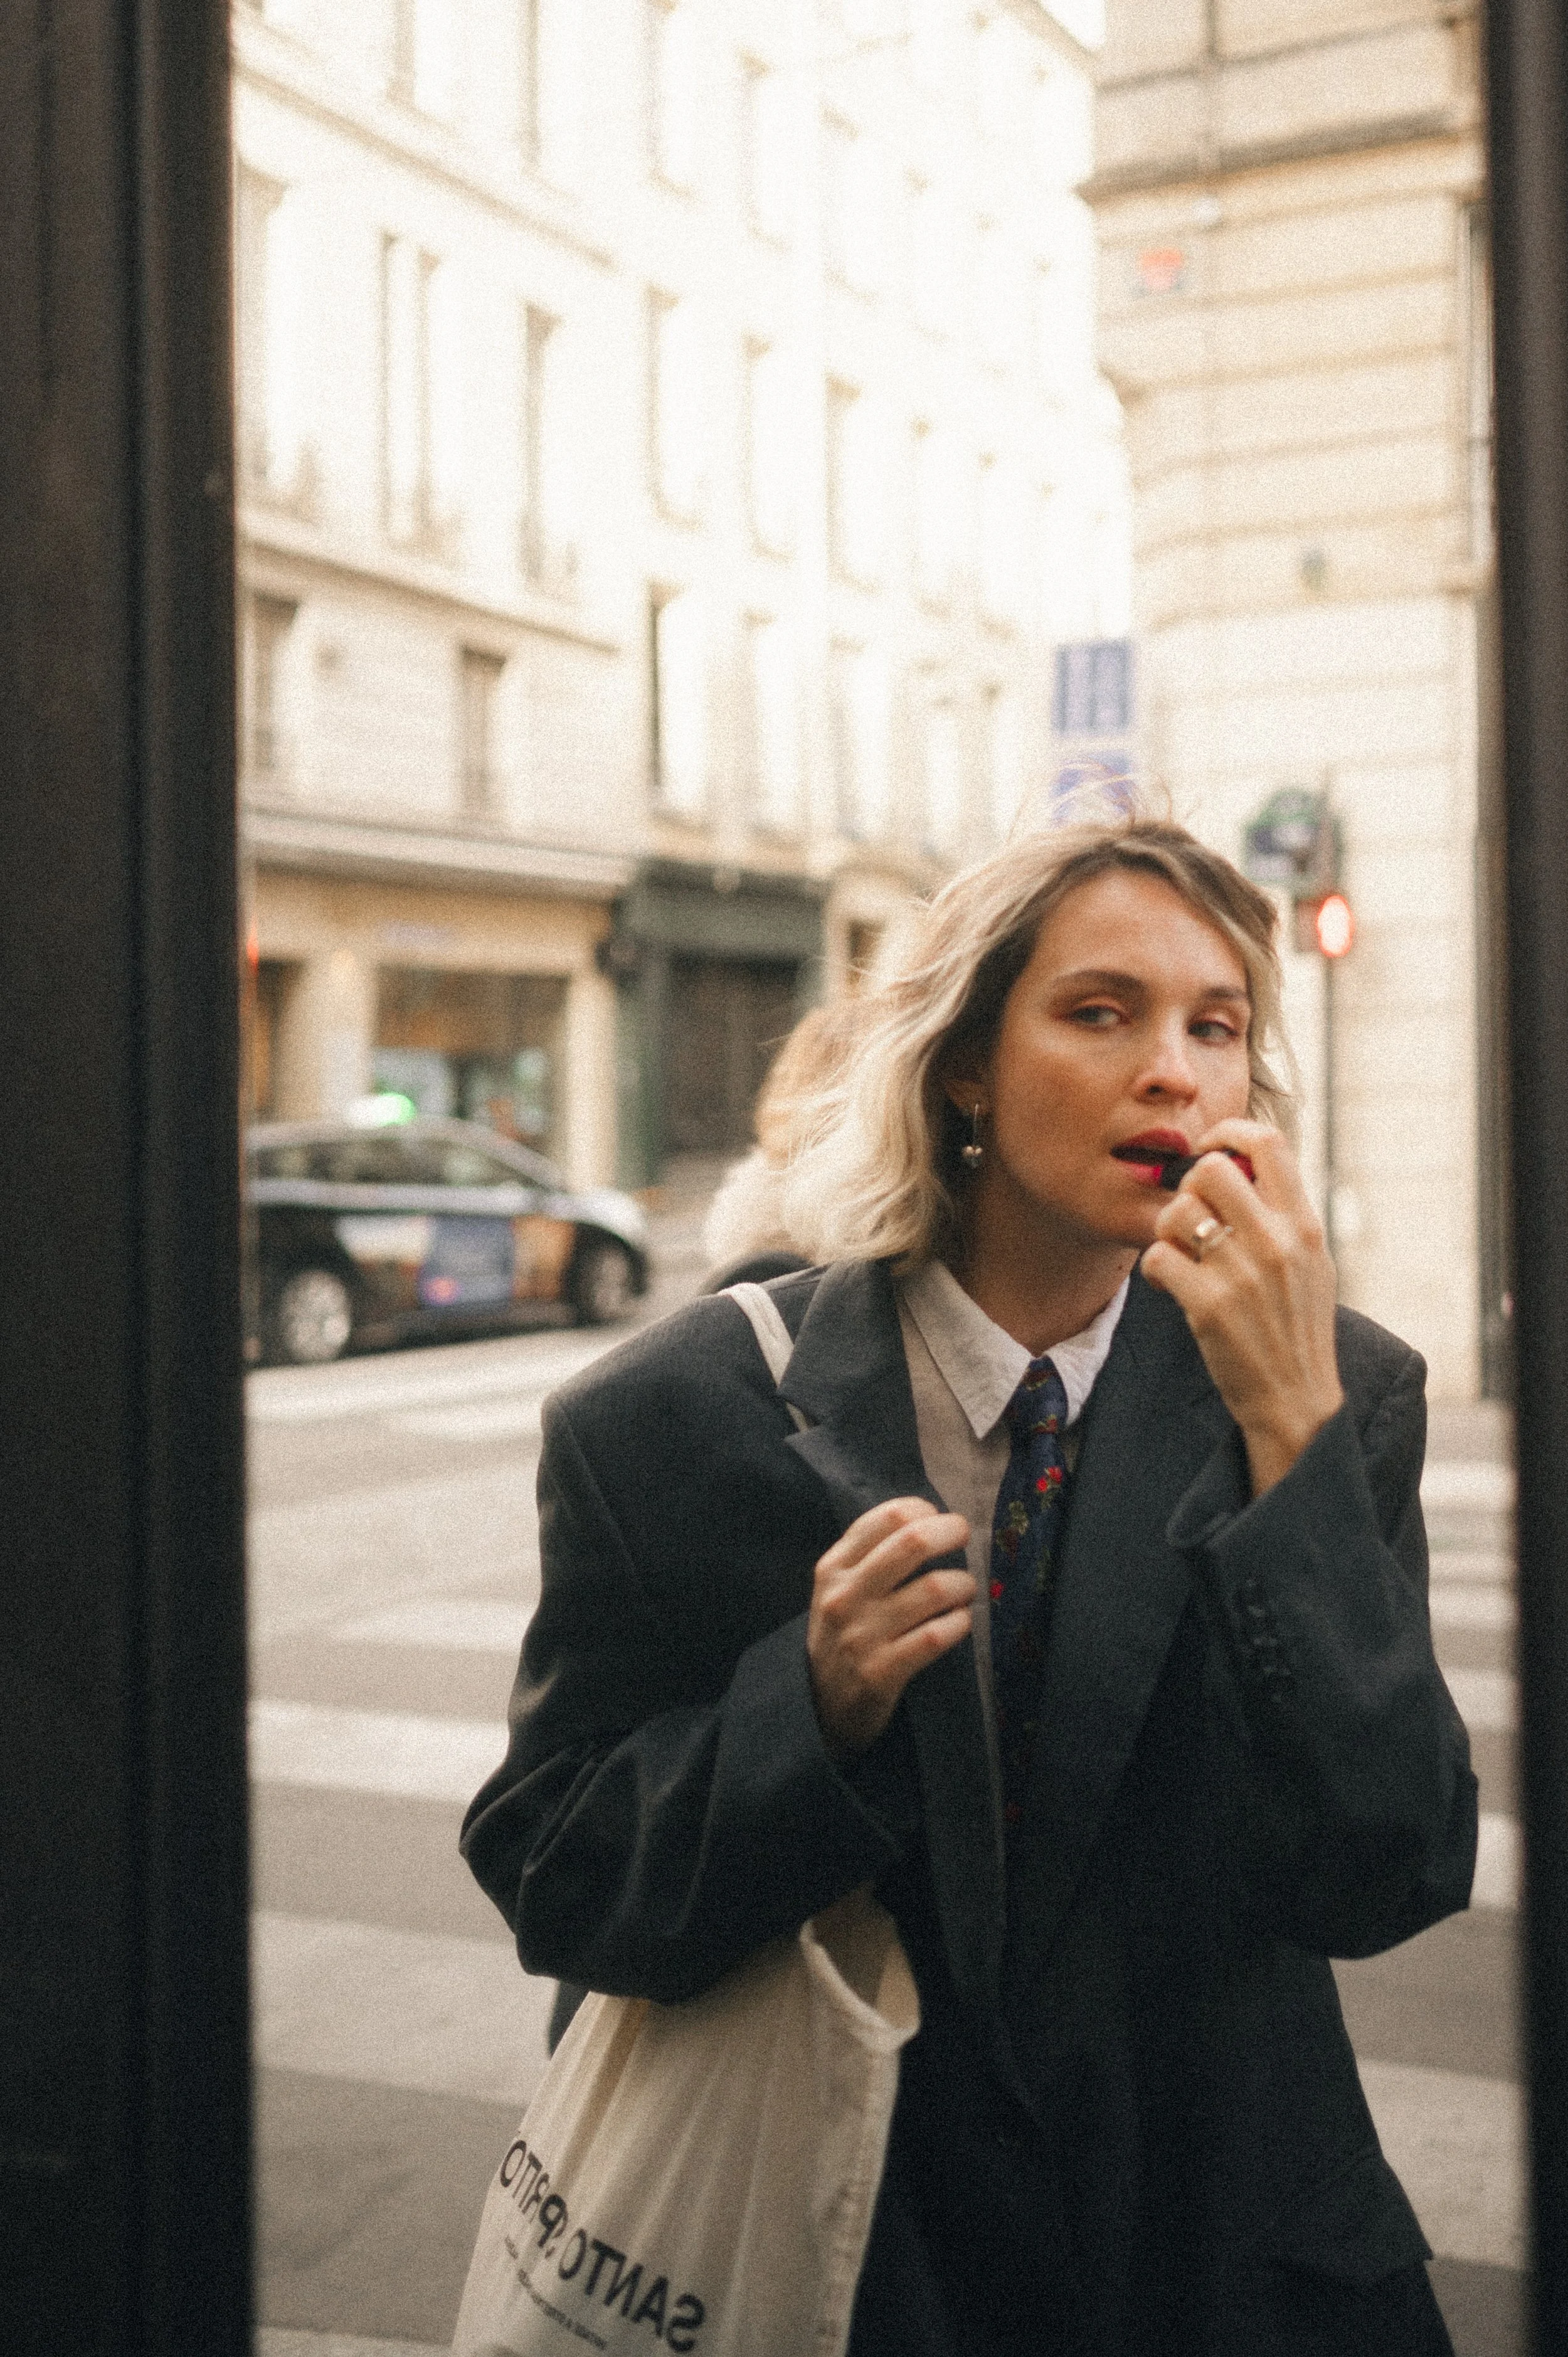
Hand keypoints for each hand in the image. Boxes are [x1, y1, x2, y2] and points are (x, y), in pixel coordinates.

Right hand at [807, 1498, 972, 1758]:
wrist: (817, 1705)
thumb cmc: (840, 1635)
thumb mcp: (836, 1589)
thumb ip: (868, 1555)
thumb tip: (926, 1519)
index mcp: (832, 1568)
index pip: (885, 1518)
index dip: (921, 1510)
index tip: (937, 1518)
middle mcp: (845, 1596)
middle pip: (911, 1543)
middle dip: (950, 1532)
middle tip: (964, 1535)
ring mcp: (862, 1635)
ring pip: (934, 1589)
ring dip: (963, 1584)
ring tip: (965, 1589)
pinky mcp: (882, 1672)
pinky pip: (937, 1635)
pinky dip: (959, 1623)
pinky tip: (960, 1622)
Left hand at [1139, 1118, 1343, 1496]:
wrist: (1296, 1399)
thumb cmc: (1296, 1327)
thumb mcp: (1309, 1262)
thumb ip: (1282, 1213)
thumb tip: (1242, 1164)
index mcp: (1304, 1224)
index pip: (1266, 1142)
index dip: (1226, 1132)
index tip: (1208, 1148)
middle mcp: (1277, 1241)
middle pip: (1210, 1168)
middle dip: (1188, 1187)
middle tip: (1190, 1217)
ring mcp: (1243, 1274)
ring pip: (1177, 1212)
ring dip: (1167, 1231)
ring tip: (1181, 1257)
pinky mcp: (1209, 1306)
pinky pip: (1158, 1257)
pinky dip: (1155, 1269)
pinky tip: (1171, 1285)